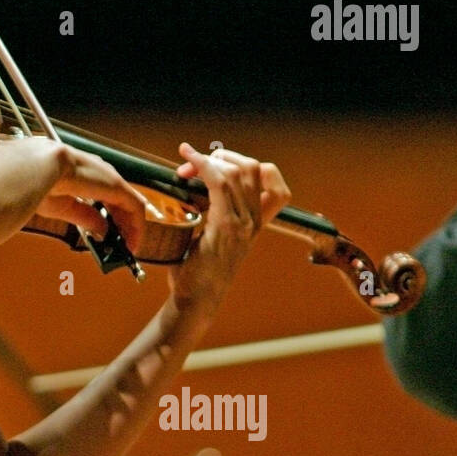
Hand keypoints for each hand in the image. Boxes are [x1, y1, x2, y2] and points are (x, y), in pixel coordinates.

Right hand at [36, 143, 149, 254]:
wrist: (39, 168)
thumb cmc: (39, 182)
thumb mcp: (65, 207)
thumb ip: (85, 217)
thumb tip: (100, 229)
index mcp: (82, 174)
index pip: (102, 196)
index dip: (107, 216)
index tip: (106, 235)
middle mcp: (98, 173)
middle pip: (118, 201)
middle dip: (122, 224)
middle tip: (120, 245)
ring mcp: (108, 178)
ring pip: (129, 204)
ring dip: (131, 227)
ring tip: (128, 247)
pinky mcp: (118, 185)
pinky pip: (135, 207)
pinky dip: (136, 227)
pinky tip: (132, 242)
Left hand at [166, 143, 291, 307]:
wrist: (197, 299)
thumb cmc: (198, 271)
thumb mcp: (212, 236)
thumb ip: (213, 213)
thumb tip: (191, 188)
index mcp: (256, 220)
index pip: (270, 176)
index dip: (243, 160)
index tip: (216, 162)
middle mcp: (254, 219)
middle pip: (251, 167)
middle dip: (221, 156)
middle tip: (193, 164)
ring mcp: (243, 222)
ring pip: (235, 171)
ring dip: (207, 160)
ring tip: (187, 163)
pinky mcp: (225, 225)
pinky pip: (218, 182)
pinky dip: (201, 165)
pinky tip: (188, 161)